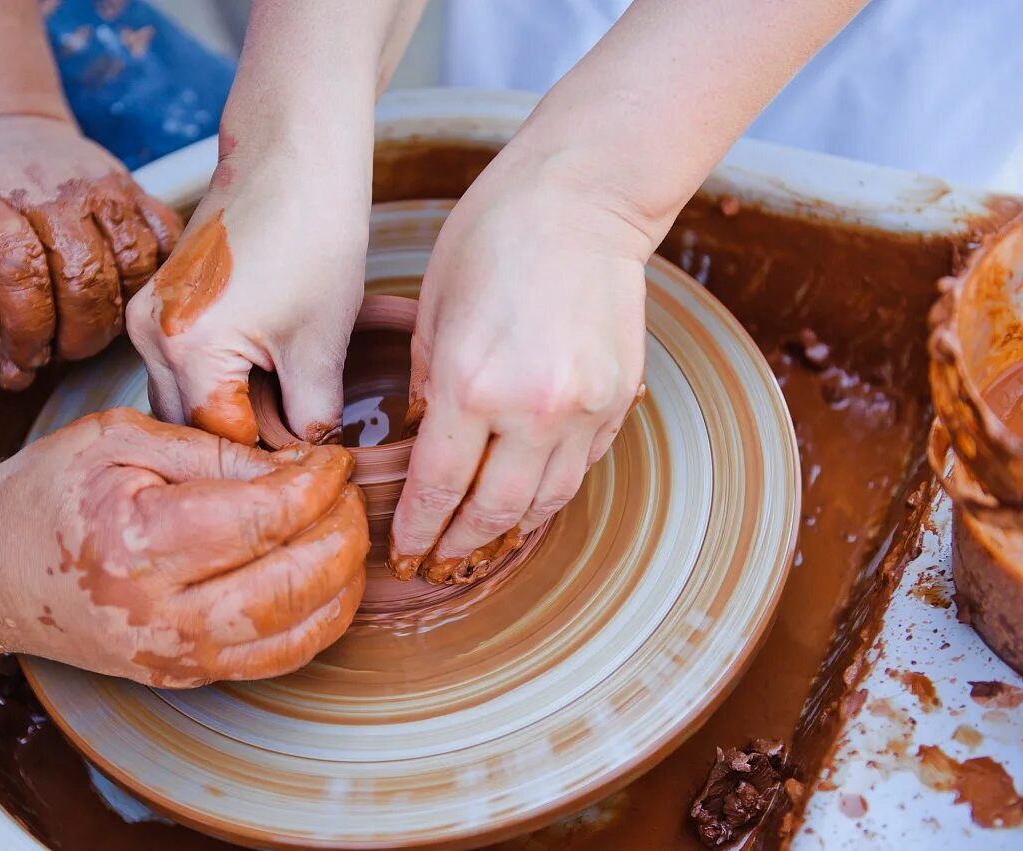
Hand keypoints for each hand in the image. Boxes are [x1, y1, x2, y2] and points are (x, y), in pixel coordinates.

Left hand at [0, 114, 182, 389]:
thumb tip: (18, 374)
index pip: (19, 278)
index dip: (28, 333)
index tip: (26, 354)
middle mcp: (48, 193)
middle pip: (85, 278)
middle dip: (77, 335)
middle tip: (61, 346)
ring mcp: (100, 188)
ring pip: (133, 265)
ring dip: (116, 312)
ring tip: (89, 321)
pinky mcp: (136, 189)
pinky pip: (166, 241)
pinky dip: (153, 278)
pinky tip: (123, 291)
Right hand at [0, 408, 368, 686]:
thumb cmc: (49, 492)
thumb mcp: (119, 439)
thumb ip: (211, 450)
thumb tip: (294, 468)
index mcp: (137, 542)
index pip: (261, 520)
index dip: (315, 486)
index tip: (333, 460)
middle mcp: (159, 613)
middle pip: (292, 584)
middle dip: (342, 533)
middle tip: (349, 493)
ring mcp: (175, 655)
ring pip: (297, 633)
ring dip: (343, 580)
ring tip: (344, 530)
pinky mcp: (185, 675)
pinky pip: (277, 659)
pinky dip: (321, 620)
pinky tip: (328, 578)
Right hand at [126, 138, 369, 444]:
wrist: (293, 156)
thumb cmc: (312, 235)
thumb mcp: (322, 341)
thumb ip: (312, 415)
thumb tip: (309, 456)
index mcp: (183, 347)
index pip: (221, 440)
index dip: (271, 458)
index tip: (311, 468)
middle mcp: (146, 335)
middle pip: (191, 425)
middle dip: (245, 442)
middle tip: (304, 446)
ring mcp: (144, 317)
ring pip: (183, 400)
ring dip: (230, 414)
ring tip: (289, 411)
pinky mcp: (157, 304)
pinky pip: (181, 368)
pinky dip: (219, 384)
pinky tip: (267, 378)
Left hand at [388, 149, 647, 583]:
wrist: (584, 198)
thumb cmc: (494, 235)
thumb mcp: (432, 307)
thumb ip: (428, 383)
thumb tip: (428, 435)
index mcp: (473, 385)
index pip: (439, 486)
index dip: (419, 527)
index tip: (405, 548)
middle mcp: (535, 410)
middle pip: (495, 511)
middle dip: (461, 542)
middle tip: (440, 556)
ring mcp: (586, 408)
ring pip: (547, 500)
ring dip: (510, 527)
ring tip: (482, 539)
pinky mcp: (619, 397)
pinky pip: (583, 466)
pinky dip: (551, 489)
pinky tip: (528, 494)